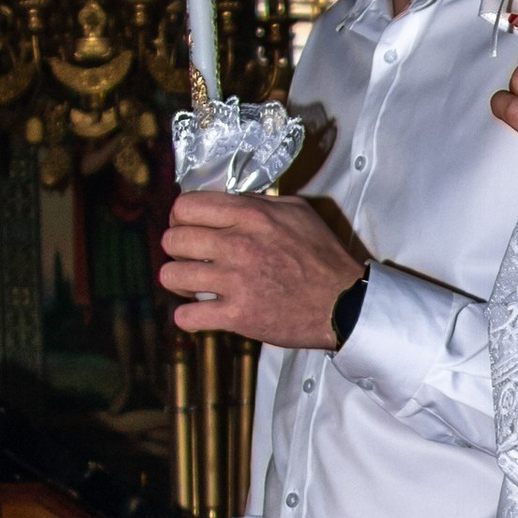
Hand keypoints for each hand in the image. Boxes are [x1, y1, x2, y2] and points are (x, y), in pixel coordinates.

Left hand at [159, 193, 357, 344]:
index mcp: (250, 216)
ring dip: (178, 282)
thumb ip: (258, 202)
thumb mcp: (297, 212)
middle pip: (173, 240)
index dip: (179, 217)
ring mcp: (236, 281)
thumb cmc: (322, 257)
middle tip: (190, 259)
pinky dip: (187, 317)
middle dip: (176, 250)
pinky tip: (198, 315)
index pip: (186, 206)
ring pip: (172, 276)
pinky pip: (187, 316)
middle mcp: (238, 245)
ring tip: (192, 287)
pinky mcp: (238, 316)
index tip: (188, 229)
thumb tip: (227, 200)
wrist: (344, 303)